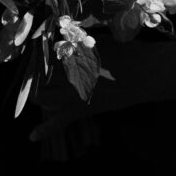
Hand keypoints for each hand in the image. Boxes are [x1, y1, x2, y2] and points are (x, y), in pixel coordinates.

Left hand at [29, 38, 145, 141]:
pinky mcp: (80, 109)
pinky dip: (45, 130)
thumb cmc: (125, 52)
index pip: (42, 56)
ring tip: (39, 91)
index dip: (37, 55)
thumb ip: (78, 41)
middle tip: (35, 72)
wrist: (144, 73)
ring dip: (38, 95)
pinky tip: (32, 137)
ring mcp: (71, 94)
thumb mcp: (99, 40)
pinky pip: (58, 122)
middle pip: (37, 77)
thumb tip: (65, 39)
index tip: (36, 53)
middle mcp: (65, 74)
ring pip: (42, 98)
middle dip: (33, 76)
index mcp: (70, 55)